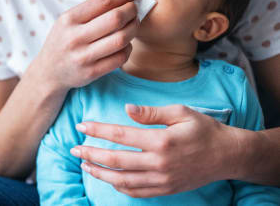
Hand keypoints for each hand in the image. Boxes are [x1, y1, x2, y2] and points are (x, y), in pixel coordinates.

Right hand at [32, 0, 142, 90]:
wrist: (49, 72)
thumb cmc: (63, 41)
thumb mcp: (68, 21)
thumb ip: (92, 8)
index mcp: (69, 19)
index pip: (103, 1)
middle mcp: (75, 37)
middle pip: (116, 18)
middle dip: (132, 10)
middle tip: (135, 9)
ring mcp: (83, 57)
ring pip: (121, 39)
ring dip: (134, 29)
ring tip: (133, 24)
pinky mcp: (91, 73)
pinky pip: (120, 57)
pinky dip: (128, 48)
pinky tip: (125, 43)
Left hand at [71, 104, 241, 197]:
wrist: (227, 156)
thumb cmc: (203, 129)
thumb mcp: (180, 112)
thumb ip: (151, 112)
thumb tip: (125, 109)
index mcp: (161, 140)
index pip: (120, 134)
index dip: (98, 130)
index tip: (81, 126)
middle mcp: (159, 162)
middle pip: (116, 160)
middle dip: (91, 154)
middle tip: (74, 149)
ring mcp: (162, 179)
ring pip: (122, 180)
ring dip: (100, 172)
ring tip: (85, 164)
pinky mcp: (165, 190)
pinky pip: (136, 192)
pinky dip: (119, 186)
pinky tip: (108, 178)